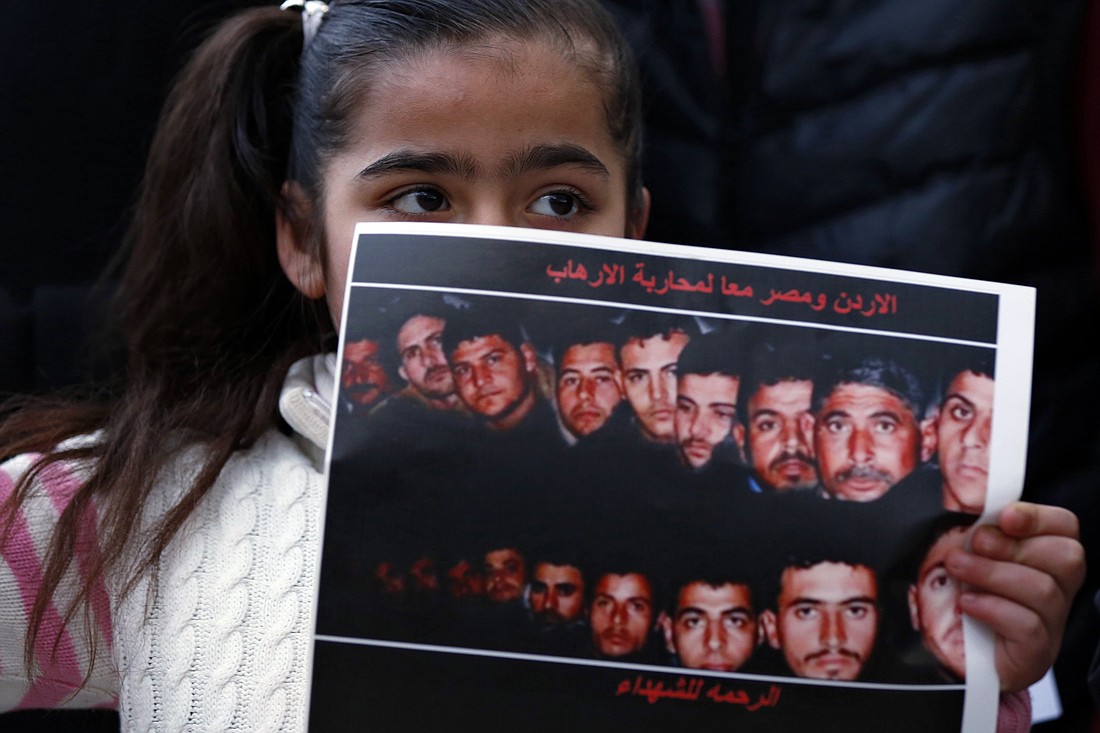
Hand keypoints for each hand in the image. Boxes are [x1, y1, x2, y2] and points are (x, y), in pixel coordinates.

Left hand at [945, 501, 1084, 691]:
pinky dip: (993, 608)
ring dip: (993, 574)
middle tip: (974, 544)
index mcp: (1046, 559)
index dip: (1038, 517)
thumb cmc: (963, 595)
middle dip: (1012, 546)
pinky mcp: (1036, 653)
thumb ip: (977, 530)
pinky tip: (967, 604)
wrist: (952, 654)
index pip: (1066, 528)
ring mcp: (1052, 624)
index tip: (1004, 517)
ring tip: (957, 569)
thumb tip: (969, 500)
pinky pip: (1029, 626)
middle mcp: (1059, 590)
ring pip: (1044, 591)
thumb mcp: (967, 554)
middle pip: (1066, 557)